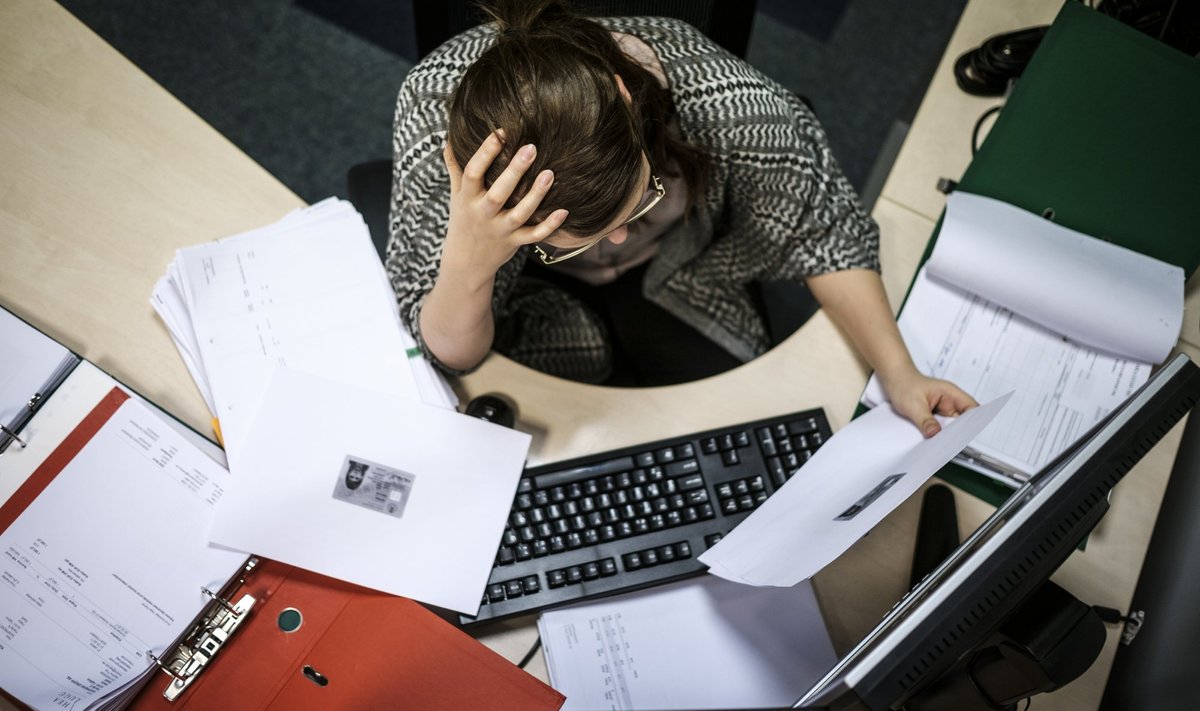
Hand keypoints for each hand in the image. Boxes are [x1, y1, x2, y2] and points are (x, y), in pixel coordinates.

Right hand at [440, 133, 567, 288]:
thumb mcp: (456, 195)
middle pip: (498, 193)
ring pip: (519, 213)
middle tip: (531, 148)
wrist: (466, 262)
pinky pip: (533, 235)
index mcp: (467, 198)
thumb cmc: (463, 220)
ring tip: (550, 173)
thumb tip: (450, 138)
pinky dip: (549, 226)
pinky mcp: (514, 242)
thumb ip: (455, 167)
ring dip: (535, 195)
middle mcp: (483, 214)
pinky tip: (564, 211)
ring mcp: (499, 229)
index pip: (473, 172)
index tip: (501, 132)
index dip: (485, 152)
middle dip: (514, 171)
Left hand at [881, 369, 977, 437]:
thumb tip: (935, 434)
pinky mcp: (935, 418)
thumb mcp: (913, 404)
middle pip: (963, 421)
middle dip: (959, 433)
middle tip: (951, 444)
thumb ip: (925, 420)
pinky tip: (931, 441)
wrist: (894, 381)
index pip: (972, 408)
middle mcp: (950, 402)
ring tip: (940, 444)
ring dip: (947, 435)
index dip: (974, 421)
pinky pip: (940, 428)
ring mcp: (943, 411)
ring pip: (951, 427)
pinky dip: (938, 435)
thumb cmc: (905, 385)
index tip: (969, 434)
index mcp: (951, 393)